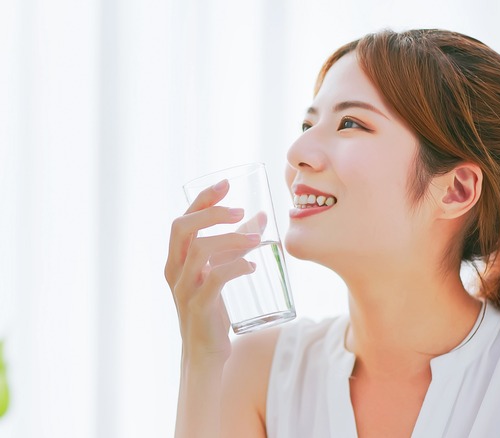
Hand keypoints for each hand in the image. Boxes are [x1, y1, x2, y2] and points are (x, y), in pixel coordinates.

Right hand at [165, 180, 260, 361]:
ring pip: (200, 251)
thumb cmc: (213, 308)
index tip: (226, 184)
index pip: (182, 220)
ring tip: (256, 240)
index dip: (203, 199)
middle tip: (240, 210)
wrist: (205, 353)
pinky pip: (214, 279)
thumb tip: (262, 216)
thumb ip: (237, 245)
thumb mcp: (221, 270)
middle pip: (183, 228)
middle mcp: (175, 271)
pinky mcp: (200, 306)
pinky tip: (252, 267)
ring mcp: (185, 289)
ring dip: (230, 239)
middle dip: (211, 213)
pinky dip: (235, 267)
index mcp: (176, 259)